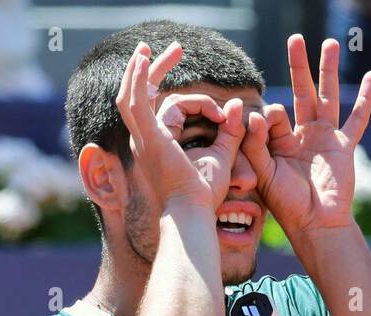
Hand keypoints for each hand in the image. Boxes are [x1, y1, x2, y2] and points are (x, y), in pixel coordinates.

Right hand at [115, 41, 245, 212]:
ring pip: (134, 96)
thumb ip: (230, 130)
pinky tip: (144, 59)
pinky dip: (139, 79)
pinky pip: (137, 102)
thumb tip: (236, 104)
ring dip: (141, 70)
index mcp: (158, 144)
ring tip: (149, 49)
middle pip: (142, 96)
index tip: (222, 111)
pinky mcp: (149, 137)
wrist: (194, 211)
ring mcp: (143, 139)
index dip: (197, 101)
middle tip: (171, 49)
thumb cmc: (204, 194)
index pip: (171, 108)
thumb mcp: (222, 156)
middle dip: (154, 70)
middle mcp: (144, 140)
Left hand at [240, 35, 370, 235]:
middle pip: (301, 93)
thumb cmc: (286, 204)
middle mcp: (302, 135)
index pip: (274, 115)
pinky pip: (357, 119)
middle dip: (299, 66)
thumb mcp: (263, 173)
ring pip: (328, 97)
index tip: (264, 127)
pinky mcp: (344, 147)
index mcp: (279, 142)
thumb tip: (255, 112)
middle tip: (296, 39)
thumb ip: (256, 143)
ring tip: (331, 43)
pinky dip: (366, 98)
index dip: (269, 118)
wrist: (315, 224)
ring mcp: (325, 139)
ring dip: (328, 71)